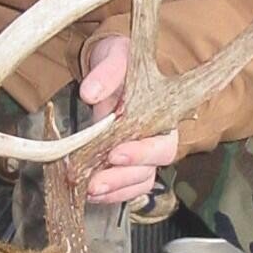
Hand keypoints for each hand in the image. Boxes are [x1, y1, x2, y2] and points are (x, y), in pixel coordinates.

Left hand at [79, 36, 178, 205]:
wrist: (107, 71)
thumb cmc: (118, 63)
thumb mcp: (114, 58)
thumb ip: (106, 73)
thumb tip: (90, 93)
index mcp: (163, 116)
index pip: (163, 144)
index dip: (141, 153)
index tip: (115, 154)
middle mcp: (156, 139)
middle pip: (150, 169)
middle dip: (122, 178)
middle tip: (96, 182)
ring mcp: (141, 154)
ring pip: (138, 182)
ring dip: (114, 190)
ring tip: (89, 190)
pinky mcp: (125, 164)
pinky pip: (126, 187)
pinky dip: (110, 194)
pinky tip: (90, 194)